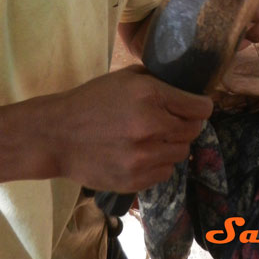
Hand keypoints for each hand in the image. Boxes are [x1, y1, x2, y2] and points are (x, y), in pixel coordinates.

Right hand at [50, 65, 212, 192]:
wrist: (57, 135)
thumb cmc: (91, 100)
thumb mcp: (125, 78)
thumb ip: (157, 81)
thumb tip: (184, 86)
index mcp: (151, 96)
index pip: (200, 108)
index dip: (201, 105)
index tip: (197, 105)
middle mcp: (152, 127)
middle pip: (194, 131)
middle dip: (186, 123)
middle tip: (171, 120)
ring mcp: (144, 157)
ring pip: (182, 153)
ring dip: (173, 144)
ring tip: (153, 137)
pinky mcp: (135, 180)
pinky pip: (164, 172)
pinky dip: (158, 163)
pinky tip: (141, 153)